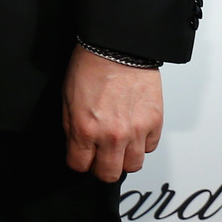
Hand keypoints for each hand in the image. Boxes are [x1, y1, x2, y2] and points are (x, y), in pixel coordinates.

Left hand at [62, 45, 162, 182]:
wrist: (118, 47)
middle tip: (99, 156)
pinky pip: (150, 147)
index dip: (78, 162)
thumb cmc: (90, 66)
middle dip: (101, 168)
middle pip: (108, 174)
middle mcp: (112, 135)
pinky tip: (133, 129)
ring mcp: (136, 131)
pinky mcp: (155, 123)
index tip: (80, 157)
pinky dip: (142, 143)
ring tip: (118, 144)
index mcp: (85, 129)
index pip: (79, 166)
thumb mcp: (67, 97)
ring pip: (132, 165)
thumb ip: (71, 127)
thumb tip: (76, 145)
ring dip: (123, 158)